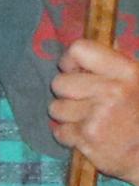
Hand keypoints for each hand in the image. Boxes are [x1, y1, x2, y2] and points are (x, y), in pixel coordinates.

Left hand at [50, 31, 138, 185]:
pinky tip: (88, 134)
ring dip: (67, 115)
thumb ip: (116, 63)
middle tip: (84, 100)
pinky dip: (70, 135)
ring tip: (88, 118)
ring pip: (55, 108)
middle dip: (67, 92)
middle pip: (59, 82)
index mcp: (126, 72)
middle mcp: (111, 91)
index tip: (74, 70)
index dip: (70, 61)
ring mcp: (96, 116)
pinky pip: (59, 131)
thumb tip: (93, 46)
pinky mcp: (86, 139)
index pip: (80, 50)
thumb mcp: (138, 82)